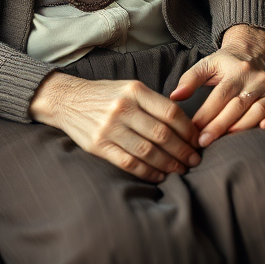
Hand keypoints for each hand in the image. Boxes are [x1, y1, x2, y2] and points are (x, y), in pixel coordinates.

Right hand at [29, 73, 201, 182]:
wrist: (67, 99)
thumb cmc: (105, 95)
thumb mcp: (129, 88)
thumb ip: (153, 102)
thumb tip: (184, 124)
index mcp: (134, 90)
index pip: (170, 112)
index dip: (188, 130)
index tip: (197, 140)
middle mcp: (123, 108)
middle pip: (162, 134)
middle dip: (183, 150)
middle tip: (194, 160)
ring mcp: (110, 128)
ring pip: (148, 151)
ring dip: (169, 164)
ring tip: (180, 169)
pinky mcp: (98, 146)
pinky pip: (129, 163)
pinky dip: (148, 172)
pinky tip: (159, 176)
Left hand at [169, 24, 264, 147]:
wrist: (253, 51)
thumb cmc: (226, 64)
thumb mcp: (207, 65)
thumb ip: (190, 79)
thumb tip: (175, 96)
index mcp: (236, 71)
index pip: (220, 95)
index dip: (207, 114)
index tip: (193, 131)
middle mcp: (256, 78)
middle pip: (238, 105)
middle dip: (220, 126)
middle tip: (204, 143)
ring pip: (259, 110)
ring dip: (243, 127)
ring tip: (226, 143)